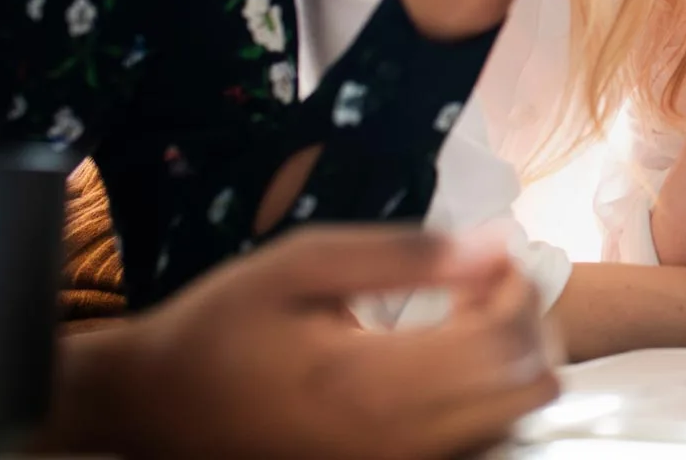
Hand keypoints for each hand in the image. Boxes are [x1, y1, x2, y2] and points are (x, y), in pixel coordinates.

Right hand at [101, 226, 558, 459]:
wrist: (158, 404)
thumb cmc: (224, 326)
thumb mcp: (303, 263)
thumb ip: (404, 255)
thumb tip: (496, 246)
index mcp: (370, 383)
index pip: (503, 342)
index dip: (518, 288)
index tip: (492, 256)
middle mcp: (396, 440)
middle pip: (527, 386)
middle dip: (523, 322)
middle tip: (481, 284)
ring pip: (514, 418)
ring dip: (512, 361)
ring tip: (466, 317)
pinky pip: (481, 441)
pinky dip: (489, 396)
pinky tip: (450, 359)